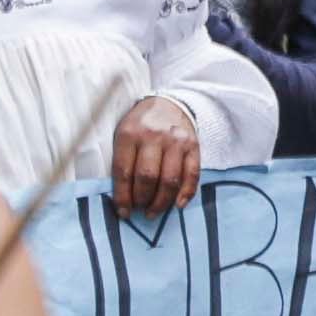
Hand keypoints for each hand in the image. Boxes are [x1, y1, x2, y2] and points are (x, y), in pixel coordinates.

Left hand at [111, 98, 202, 216]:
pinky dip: (186, 193)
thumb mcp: (123, 136)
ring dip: (161, 201)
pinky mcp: (193, 145)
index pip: (123, 172)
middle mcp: (154, 136)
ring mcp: (176, 140)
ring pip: (170, 179)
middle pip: (147, 177)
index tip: (123, 213)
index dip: (122, 197)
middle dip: (142, 200)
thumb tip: (123, 199)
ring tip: (154, 212)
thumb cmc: (140, 126)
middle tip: (140, 211)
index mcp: (129, 134)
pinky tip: (178, 205)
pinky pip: (192, 173)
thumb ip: (122, 162)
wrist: (168, 103)